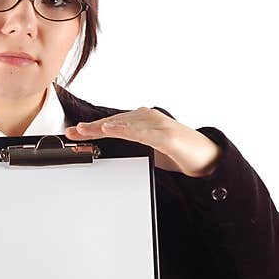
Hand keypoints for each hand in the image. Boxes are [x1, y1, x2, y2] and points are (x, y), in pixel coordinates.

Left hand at [63, 107, 221, 177]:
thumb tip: (108, 152)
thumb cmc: (179, 154)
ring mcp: (158, 125)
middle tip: (71, 133)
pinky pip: (141, 132)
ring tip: (83, 130)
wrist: (208, 160)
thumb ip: (131, 148)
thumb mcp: (148, 152)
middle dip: (91, 128)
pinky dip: (123, 130)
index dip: (92, 127)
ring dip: (101, 127)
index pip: (113, 123)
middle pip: (114, 122)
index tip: (73, 133)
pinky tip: (109, 130)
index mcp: (144, 120)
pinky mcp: (166, 136)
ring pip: (124, 124)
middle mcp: (150, 118)